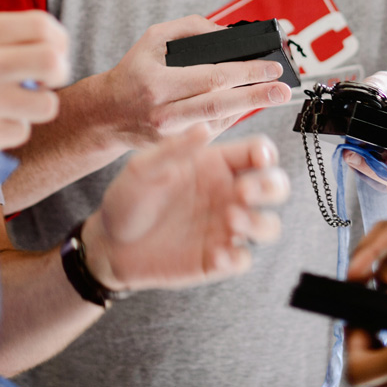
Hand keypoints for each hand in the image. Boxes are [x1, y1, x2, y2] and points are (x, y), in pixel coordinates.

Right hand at [0, 10, 68, 162]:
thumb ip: (2, 36)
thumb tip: (53, 42)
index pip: (43, 26)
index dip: (58, 41)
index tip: (53, 53)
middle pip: (53, 62)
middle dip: (59, 74)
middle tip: (45, 82)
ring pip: (46, 105)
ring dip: (37, 108)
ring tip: (15, 107)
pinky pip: (21, 132)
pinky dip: (11, 131)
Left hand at [82, 125, 288, 290]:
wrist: (110, 243)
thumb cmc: (128, 197)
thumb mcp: (145, 168)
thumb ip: (175, 149)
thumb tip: (204, 127)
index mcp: (217, 164)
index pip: (257, 152)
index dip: (266, 153)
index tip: (258, 158)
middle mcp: (228, 194)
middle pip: (275, 186)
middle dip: (271, 186)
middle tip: (245, 191)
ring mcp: (226, 228)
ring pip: (269, 225)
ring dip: (260, 223)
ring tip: (231, 220)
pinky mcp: (218, 259)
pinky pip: (243, 259)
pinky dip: (237, 257)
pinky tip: (216, 254)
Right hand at [95, 16, 292, 147]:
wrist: (107, 115)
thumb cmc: (133, 72)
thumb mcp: (153, 39)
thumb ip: (190, 28)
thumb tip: (228, 34)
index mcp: (158, 84)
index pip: (212, 77)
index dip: (247, 73)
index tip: (272, 67)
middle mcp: (165, 113)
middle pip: (221, 105)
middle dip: (257, 96)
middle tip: (284, 89)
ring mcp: (172, 136)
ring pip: (219, 122)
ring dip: (249, 108)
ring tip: (275, 96)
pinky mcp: (177, 149)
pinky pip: (212, 131)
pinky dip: (232, 117)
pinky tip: (247, 105)